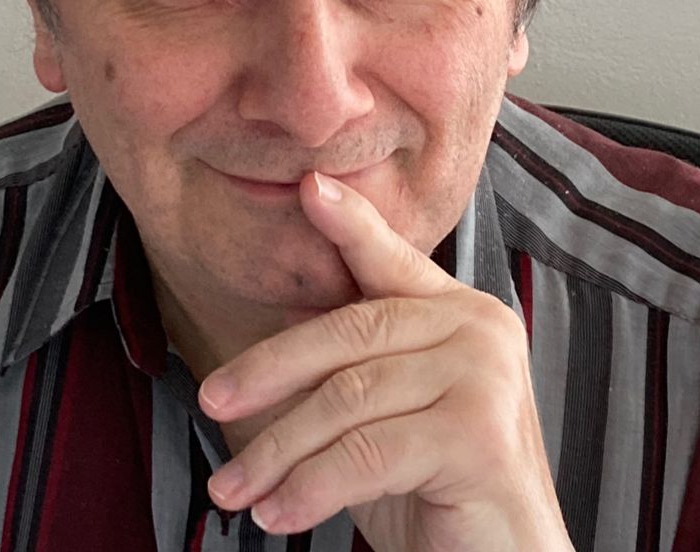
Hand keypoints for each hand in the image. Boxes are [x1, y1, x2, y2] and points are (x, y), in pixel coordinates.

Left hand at [198, 172, 573, 551]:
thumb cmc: (436, 487)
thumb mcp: (383, 413)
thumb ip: (349, 365)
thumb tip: (268, 331)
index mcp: (457, 310)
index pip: (389, 258)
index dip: (348, 222)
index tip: (307, 186)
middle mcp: (480, 327)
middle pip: (350, 331)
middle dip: (269, 369)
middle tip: (212, 401)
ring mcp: (487, 376)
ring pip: (348, 398)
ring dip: (279, 450)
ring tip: (235, 491)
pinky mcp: (481, 435)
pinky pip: (368, 452)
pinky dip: (313, 486)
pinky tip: (281, 514)